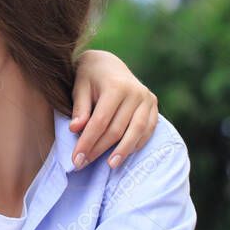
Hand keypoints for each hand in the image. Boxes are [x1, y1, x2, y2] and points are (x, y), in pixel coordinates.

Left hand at [69, 49, 158, 169]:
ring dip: (122, 151)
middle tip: (84, 164)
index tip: (76, 158)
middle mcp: (135, 92)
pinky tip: (125, 154)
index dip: (88, 142)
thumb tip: (75, 130)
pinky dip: (137, 143)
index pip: (100, 121)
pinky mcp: (153, 105)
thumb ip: (79, 108)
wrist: (108, 63)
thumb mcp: (79, 87)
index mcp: (115, 86)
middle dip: (99, 149)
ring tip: (110, 165)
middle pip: (117, 129)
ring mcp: (147, 99)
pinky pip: (148, 129)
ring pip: (136, 131)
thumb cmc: (89, 77)